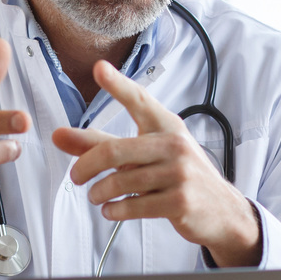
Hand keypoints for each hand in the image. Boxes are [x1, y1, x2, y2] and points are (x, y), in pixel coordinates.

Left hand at [51, 61, 260, 266]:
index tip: (99, 69)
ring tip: (96, 196)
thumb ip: (99, 143)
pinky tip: (111, 210)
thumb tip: (58, 135)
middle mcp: (174, 145)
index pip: (139, 100)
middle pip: (115, 150)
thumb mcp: (145, 153)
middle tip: (75, 176)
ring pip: (121, 181)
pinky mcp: (179, 202)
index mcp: (166, 126)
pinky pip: (133, 205)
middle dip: (86, 165)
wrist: (221, 210)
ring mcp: (179, 174)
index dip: (118, 85)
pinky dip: (114, 210)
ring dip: (99, 193)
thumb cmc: (178, 175)